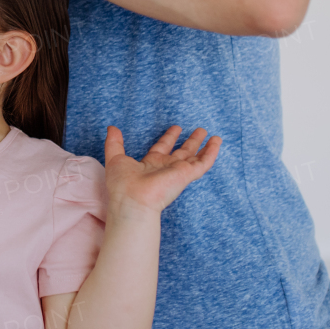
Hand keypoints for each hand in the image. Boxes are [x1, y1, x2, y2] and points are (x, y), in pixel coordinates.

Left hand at [103, 125, 219, 219]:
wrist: (133, 200)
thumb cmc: (122, 184)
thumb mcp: (115, 158)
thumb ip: (114, 143)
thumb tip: (112, 128)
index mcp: (150, 164)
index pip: (162, 148)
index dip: (169, 138)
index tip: (176, 128)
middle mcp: (166, 168)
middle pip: (182, 152)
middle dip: (190, 142)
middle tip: (199, 130)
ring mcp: (178, 172)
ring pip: (195, 157)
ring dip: (204, 146)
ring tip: (213, 135)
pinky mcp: (187, 175)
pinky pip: (203, 163)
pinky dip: (212, 153)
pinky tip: (217, 142)